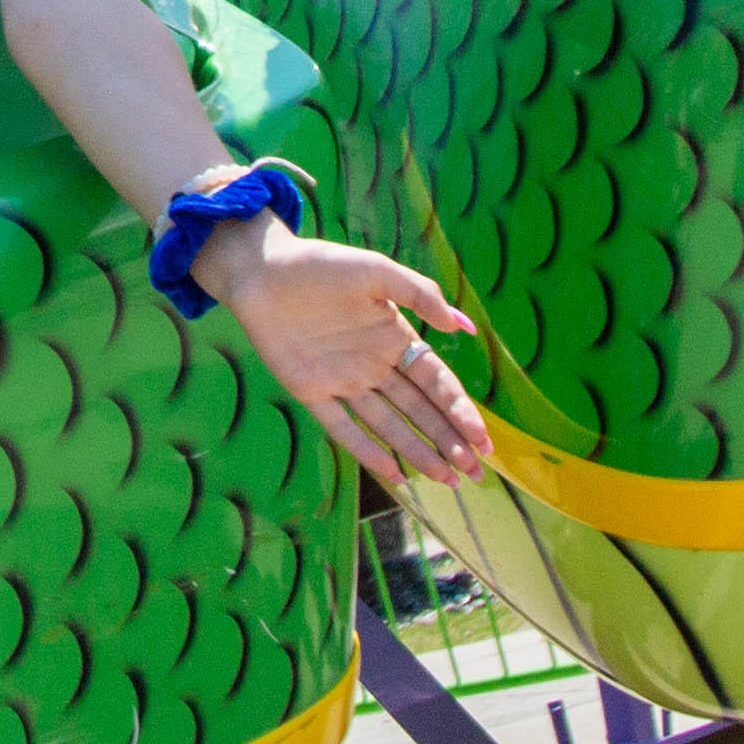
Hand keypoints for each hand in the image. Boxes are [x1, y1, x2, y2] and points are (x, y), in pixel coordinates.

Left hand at [199, 220, 494, 485]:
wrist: (261, 269)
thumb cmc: (321, 264)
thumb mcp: (377, 271)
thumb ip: (421, 295)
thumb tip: (465, 326)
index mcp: (394, 338)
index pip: (436, 382)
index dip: (460, 410)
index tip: (482, 438)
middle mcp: (374, 365)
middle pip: (419, 410)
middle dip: (448, 440)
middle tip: (474, 472)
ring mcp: (343, 381)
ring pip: (388, 424)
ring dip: (418, 451)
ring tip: (446, 479)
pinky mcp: (311, 392)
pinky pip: (342, 427)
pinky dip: (366, 450)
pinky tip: (393, 474)